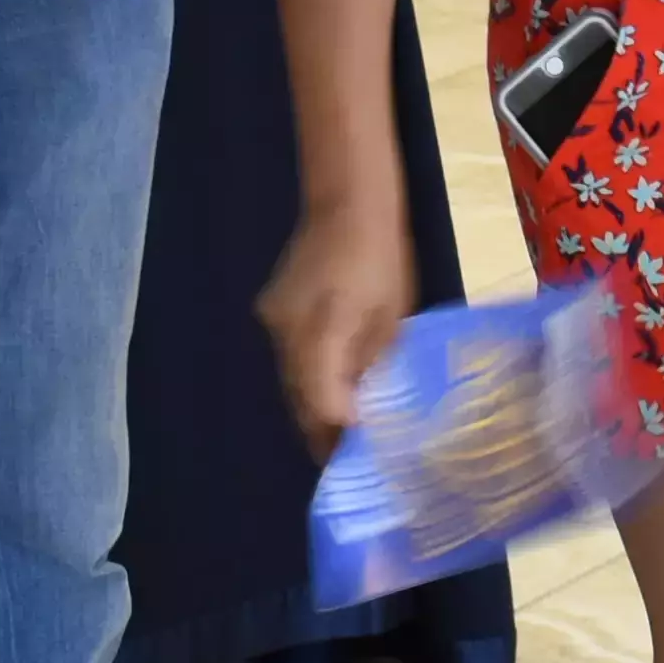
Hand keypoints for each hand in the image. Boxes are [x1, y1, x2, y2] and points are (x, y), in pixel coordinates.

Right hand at [256, 211, 416, 449]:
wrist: (347, 203)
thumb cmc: (384, 259)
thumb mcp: (392, 321)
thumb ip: (372, 370)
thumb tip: (365, 417)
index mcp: (323, 331)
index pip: (321, 404)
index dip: (338, 435)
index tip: (358, 459)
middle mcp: (287, 333)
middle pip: (299, 400)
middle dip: (323, 431)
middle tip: (350, 458)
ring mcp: (273, 323)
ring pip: (290, 382)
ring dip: (314, 406)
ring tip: (343, 430)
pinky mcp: (271, 313)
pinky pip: (288, 359)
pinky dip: (308, 378)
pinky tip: (330, 387)